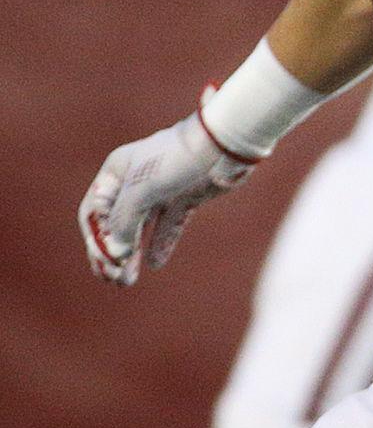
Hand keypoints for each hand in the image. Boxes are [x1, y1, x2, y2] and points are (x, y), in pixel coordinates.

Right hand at [77, 99, 253, 284]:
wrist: (223, 144)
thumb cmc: (176, 160)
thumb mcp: (140, 191)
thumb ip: (123, 223)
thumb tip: (114, 254)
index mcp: (117, 171)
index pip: (95, 212)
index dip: (97, 239)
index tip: (106, 262)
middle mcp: (135, 179)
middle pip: (117, 222)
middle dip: (113, 252)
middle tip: (112, 280)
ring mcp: (161, 189)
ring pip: (141, 227)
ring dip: (132, 254)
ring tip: (126, 282)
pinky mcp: (185, 197)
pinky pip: (168, 225)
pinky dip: (160, 243)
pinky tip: (155, 264)